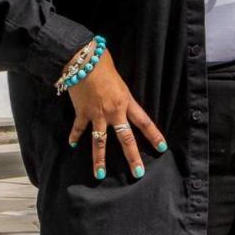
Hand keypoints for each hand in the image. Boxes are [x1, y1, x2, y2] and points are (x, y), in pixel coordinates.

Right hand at [66, 49, 165, 179]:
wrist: (82, 60)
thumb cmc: (102, 63)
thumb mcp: (119, 79)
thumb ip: (122, 93)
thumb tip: (121, 97)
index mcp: (126, 102)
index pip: (144, 122)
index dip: (154, 135)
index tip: (162, 147)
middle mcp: (113, 112)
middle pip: (126, 138)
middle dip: (132, 157)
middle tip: (137, 173)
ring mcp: (97, 114)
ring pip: (99, 141)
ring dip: (99, 159)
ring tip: (99, 174)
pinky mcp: (82, 112)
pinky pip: (79, 128)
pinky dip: (75, 136)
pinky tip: (72, 144)